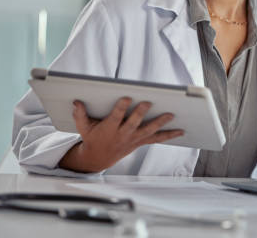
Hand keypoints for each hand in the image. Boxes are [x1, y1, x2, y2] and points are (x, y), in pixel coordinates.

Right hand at [59, 97, 183, 172]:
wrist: (98, 159)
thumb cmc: (92, 138)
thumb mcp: (83, 127)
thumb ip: (80, 115)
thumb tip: (76, 102)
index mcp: (109, 129)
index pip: (115, 117)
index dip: (121, 108)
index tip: (126, 97)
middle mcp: (123, 135)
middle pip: (134, 124)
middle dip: (140, 113)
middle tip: (148, 102)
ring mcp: (133, 139)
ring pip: (149, 131)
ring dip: (160, 123)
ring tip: (171, 114)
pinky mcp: (140, 142)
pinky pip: (156, 139)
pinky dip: (169, 135)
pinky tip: (180, 130)